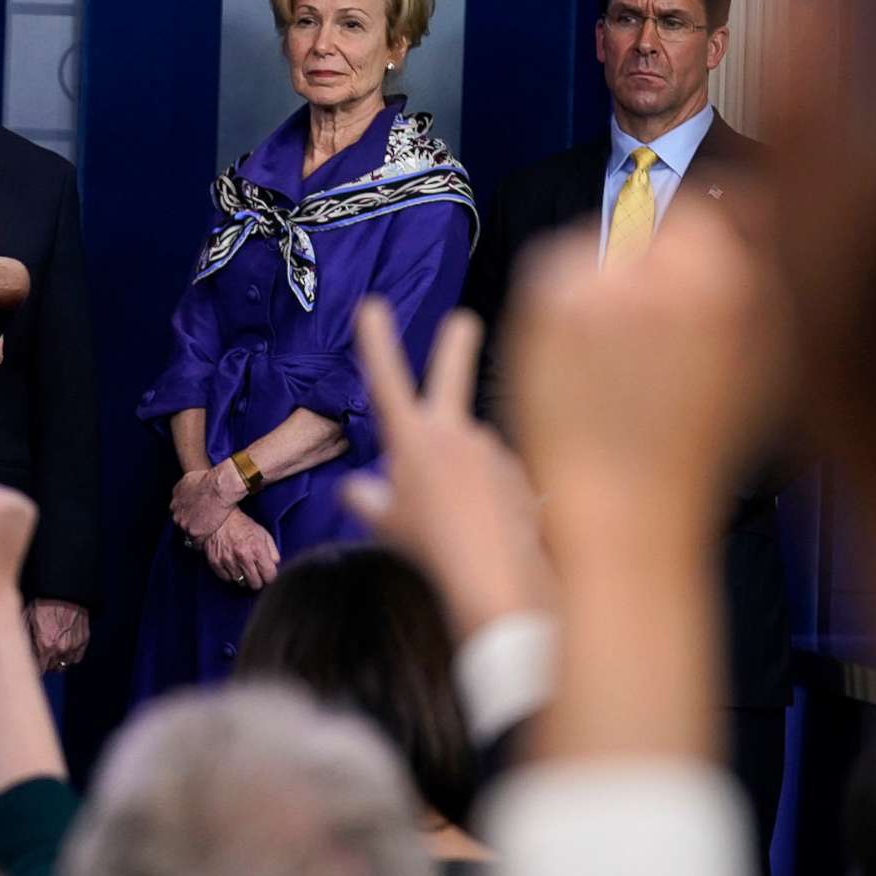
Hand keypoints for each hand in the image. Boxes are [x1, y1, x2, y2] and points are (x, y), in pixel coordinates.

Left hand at [26, 600, 90, 669]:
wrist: (64, 595)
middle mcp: (60, 649)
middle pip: (51, 668)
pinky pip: (75, 658)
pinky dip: (69, 656)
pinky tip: (63, 647)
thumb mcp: (27, 622)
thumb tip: (19, 653)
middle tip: (41, 654)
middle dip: (45, 663)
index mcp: (45, 646)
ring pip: (63, 665)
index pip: (38, 669)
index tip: (31, 664)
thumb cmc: (44, 605)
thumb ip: (25, 641)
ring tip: (52, 650)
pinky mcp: (83, 642)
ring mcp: (74, 647)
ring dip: (57, 661)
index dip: (34, 667)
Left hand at [170, 464, 239, 543]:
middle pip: (180, 520)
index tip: (195, 514)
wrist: (218, 487)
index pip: (178, 509)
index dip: (187, 512)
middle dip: (189, 522)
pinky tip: (207, 540)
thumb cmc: (209, 480)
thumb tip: (188, 488)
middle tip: (201, 524)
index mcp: (175, 497)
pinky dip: (200, 542)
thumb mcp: (190, 478)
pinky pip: (195, 541)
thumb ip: (185, 487)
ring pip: (186, 532)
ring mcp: (183, 522)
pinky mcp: (193, 531)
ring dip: (194, 532)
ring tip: (206, 533)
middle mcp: (175, 511)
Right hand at [203, 509, 277, 591]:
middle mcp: (243, 557)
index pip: (270, 576)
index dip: (270, 576)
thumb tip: (275, 566)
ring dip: (243, 577)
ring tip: (243, 567)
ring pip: (241, 583)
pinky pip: (227, 579)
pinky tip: (233, 566)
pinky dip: (231, 575)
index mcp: (257, 550)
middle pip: (256, 584)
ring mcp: (228, 561)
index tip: (268, 574)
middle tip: (256, 573)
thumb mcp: (264, 534)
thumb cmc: (241, 525)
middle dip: (258, 580)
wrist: (219, 519)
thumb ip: (273, 552)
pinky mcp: (216, 563)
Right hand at [343, 303, 551, 635]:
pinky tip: (486, 526)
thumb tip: (355, 488)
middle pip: (451, 376)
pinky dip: (488, 494)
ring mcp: (491, 448)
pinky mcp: (520, 468)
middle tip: (463, 319)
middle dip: (454, 344)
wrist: (492, 571)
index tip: (372, 304)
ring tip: (458, 519)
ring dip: (463, 470)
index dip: (376, 342)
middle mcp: (453, 432)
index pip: (387, 382)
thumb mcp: (384, 525)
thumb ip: (364, 500)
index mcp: (411, 439)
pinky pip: (497, 477)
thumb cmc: (427, 547)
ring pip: (471, 449)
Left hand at [503, 204, 780, 538]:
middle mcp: (657, 275)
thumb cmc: (702, 442)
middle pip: (656, 223)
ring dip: (612, 270)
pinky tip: (586, 342)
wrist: (623, 503)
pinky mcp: (539, 307)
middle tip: (660, 308)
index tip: (706, 252)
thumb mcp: (767, 357)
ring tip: (622, 336)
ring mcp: (591, 287)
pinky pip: (557, 268)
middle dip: (661, 254)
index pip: (712, 207)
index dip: (710, 230)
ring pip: (601, 242)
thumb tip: (761, 214)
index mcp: (726, 284)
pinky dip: (570, 290)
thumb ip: (767, 275)